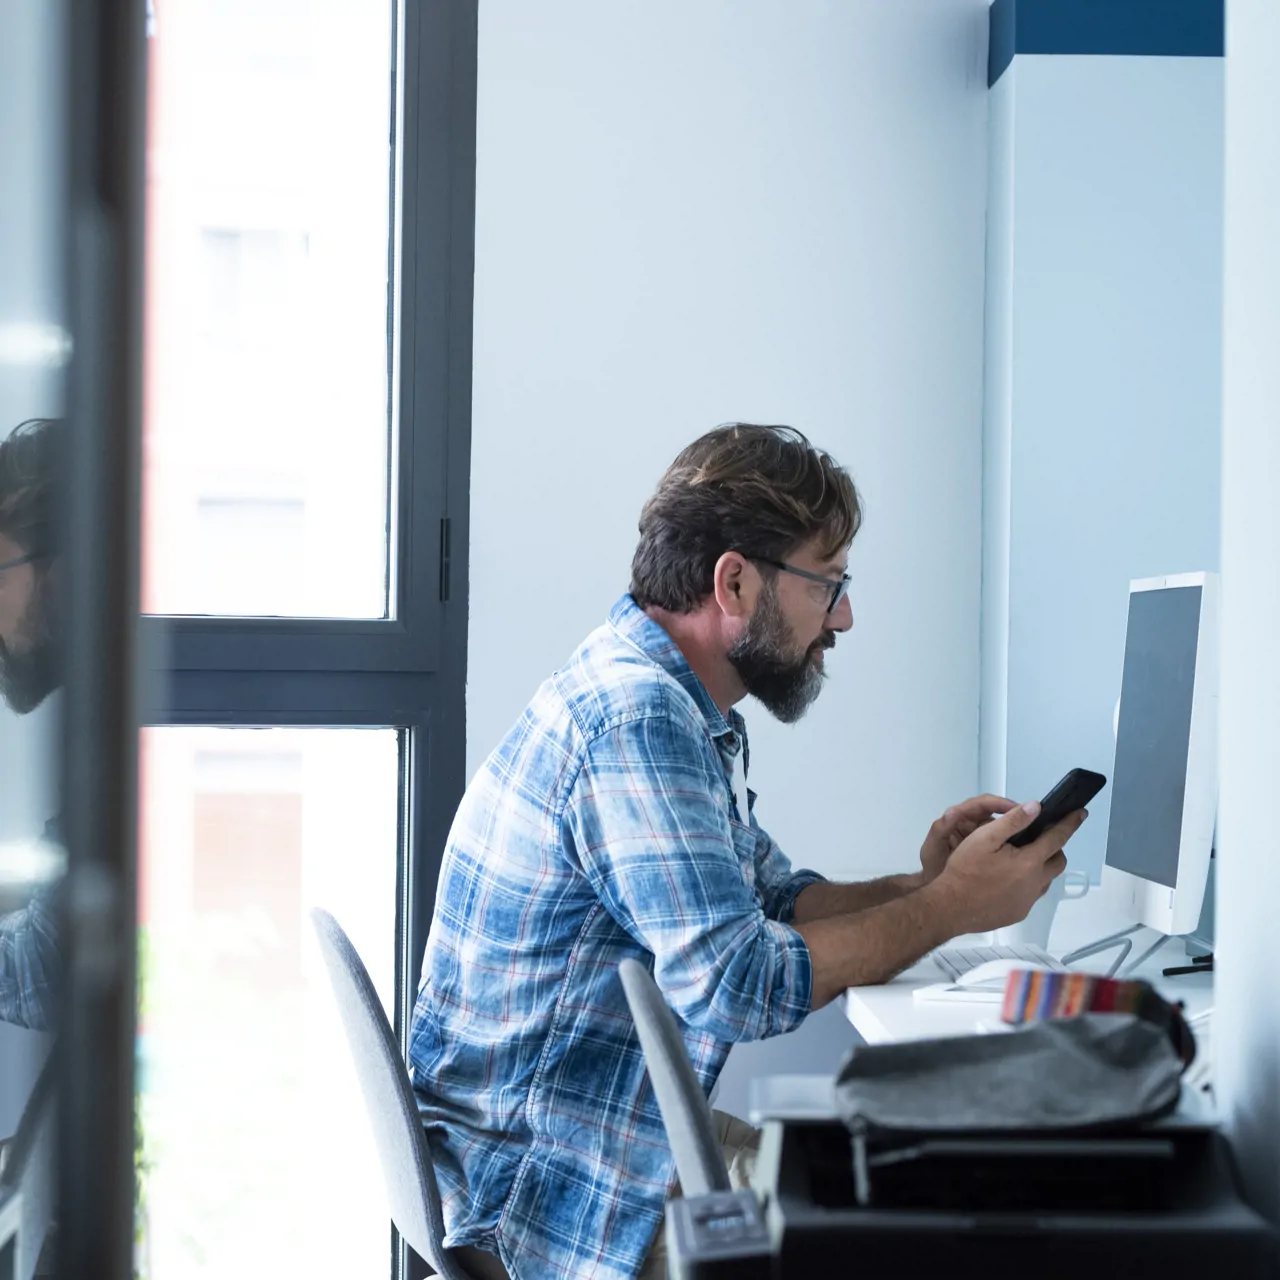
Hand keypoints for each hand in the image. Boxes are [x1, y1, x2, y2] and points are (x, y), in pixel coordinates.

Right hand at [927, 801, 1088, 935]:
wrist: (950, 907)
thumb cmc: (965, 869)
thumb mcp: (984, 838)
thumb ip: (1012, 821)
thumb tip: (1036, 807)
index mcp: (1029, 862)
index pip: (1057, 838)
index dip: (1070, 824)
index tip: (1081, 813)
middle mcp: (1035, 883)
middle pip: (1058, 862)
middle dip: (1055, 848)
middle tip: (1039, 840)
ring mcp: (1028, 901)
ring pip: (1046, 880)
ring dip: (1041, 867)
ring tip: (1019, 860)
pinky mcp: (1019, 913)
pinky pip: (1032, 895)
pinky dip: (1028, 883)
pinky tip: (1007, 881)